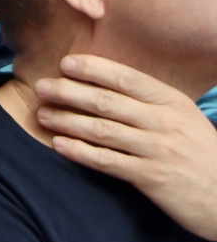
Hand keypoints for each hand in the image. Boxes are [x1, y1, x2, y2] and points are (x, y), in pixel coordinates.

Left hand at [33, 55, 216, 239]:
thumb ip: (152, 103)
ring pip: (102, 130)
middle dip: (69, 92)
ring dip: (67, 120)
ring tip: (43, 114)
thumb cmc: (201, 155)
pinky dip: (80, 152)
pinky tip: (59, 145)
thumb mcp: (185, 119)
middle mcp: (165, 122)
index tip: (65, 63)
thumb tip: (108, 84)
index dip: (93, 69)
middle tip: (41, 87)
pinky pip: (108, 161)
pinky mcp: (152, 177)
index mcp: (173, 102)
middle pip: (107, 102)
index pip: (127, 78)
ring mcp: (159, 150)